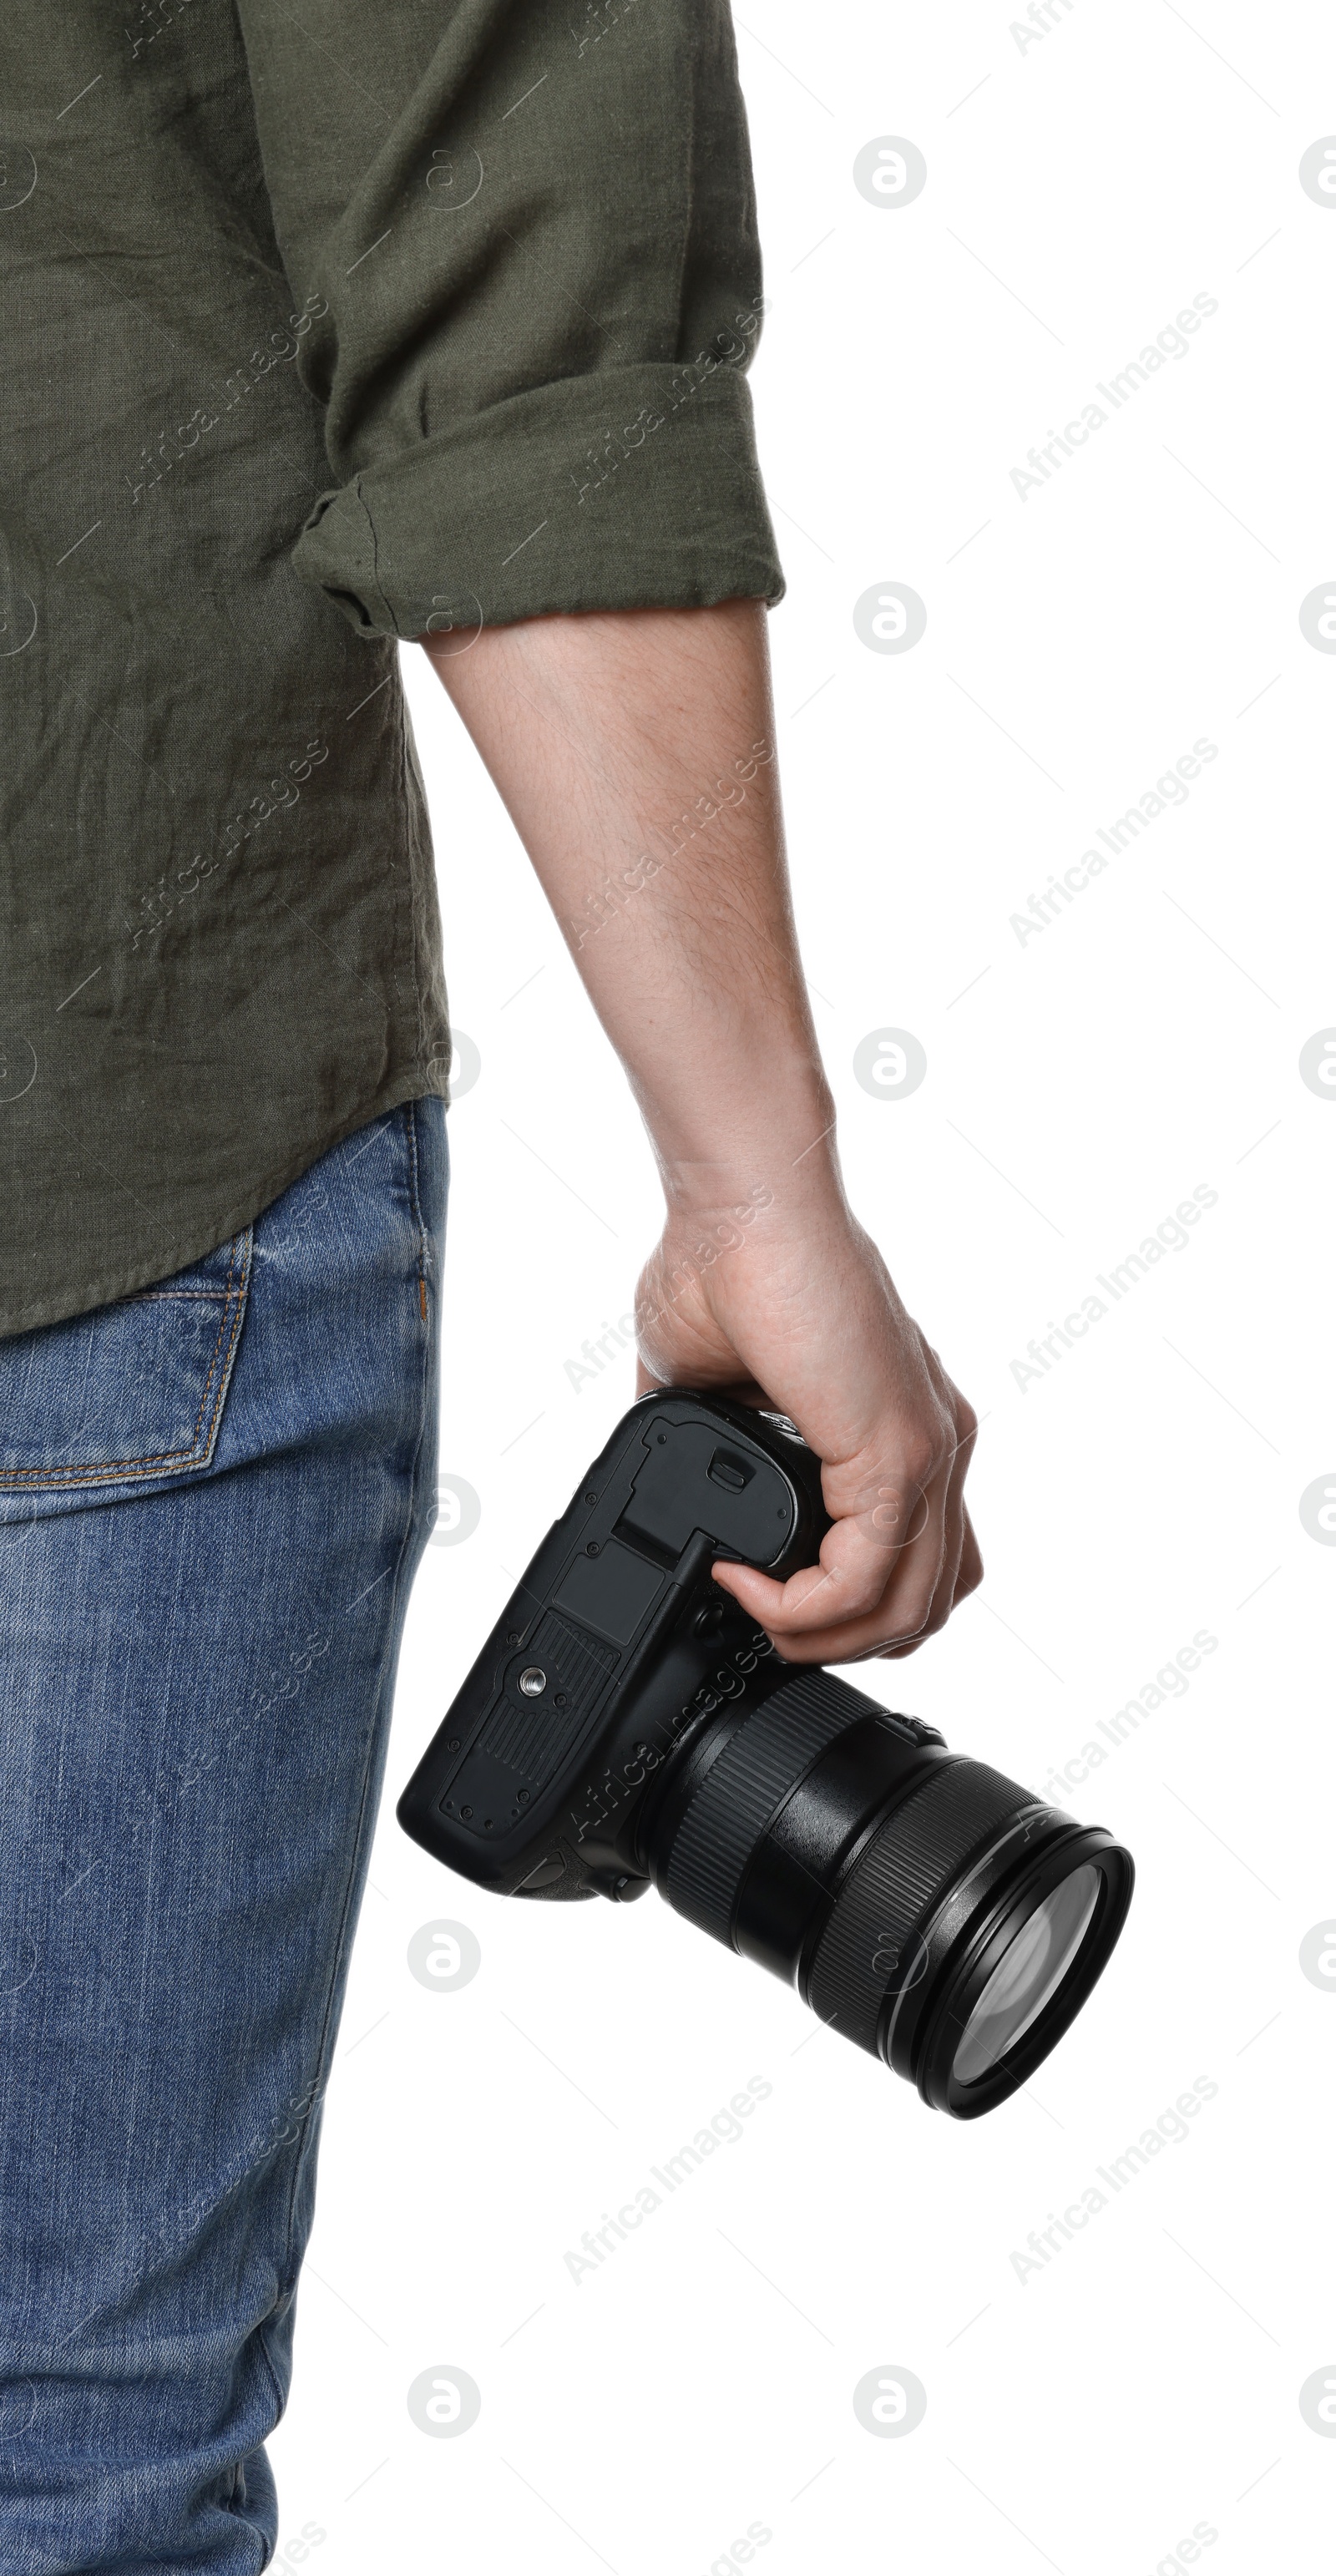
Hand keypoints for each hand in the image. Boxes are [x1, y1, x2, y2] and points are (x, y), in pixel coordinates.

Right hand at [635, 1195, 980, 1663]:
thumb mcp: (712, 1387)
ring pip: (910, 1608)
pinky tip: (745, 1582)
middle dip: (842, 1642)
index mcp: (903, 1426)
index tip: (760, 1593)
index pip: (920, 1559)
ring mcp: (928, 1450)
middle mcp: (934, 1443)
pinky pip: (866, 1580)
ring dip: (823, 1639)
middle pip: (930, 1601)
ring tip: (755, 1619)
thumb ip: (713, 1449)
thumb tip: (670, 1491)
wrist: (741, 1202)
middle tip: (765, 1631)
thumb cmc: (725, 1260)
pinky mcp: (899, 1451)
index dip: (845, 1605)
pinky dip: (803, 1608)